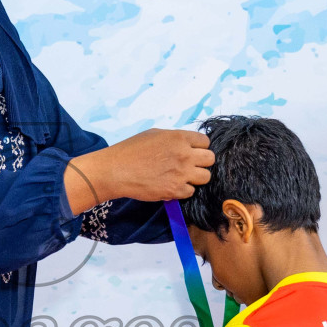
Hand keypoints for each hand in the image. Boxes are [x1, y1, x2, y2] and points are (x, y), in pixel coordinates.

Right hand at [74, 128, 212, 205]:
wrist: (116, 170)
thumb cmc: (131, 150)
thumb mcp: (155, 134)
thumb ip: (174, 139)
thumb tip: (186, 146)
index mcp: (179, 138)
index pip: (205, 142)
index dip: (199, 147)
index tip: (192, 152)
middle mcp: (184, 155)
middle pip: (210, 159)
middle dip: (202, 162)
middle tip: (190, 166)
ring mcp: (181, 174)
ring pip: (205, 177)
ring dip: (196, 178)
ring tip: (182, 177)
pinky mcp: (175, 190)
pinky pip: (191, 191)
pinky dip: (183, 190)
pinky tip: (171, 185)